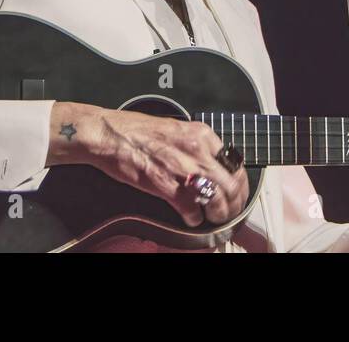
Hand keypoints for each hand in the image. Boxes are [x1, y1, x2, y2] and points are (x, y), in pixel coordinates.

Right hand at [88, 109, 248, 227]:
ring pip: (217, 199)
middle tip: (229, 212)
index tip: (236, 194)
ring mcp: (182, 168)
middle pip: (231, 184)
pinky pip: (191, 208)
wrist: (109, 134)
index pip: (234, 163)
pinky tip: (191, 219)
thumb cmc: (136, 130)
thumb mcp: (176, 129)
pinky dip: (194, 218)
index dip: (239, 184)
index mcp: (201, 134)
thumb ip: (197, 145)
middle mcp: (196, 150)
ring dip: (218, 214)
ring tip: (213, 218)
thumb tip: (211, 163)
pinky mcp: (165, 184)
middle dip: (233, 204)